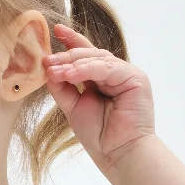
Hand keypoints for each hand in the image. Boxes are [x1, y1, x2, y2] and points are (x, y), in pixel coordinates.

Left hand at [43, 23, 157, 172]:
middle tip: (48, 61)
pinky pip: (109, 67)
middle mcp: (115, 74)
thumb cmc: (99, 136)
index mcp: (102, 79)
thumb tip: (48, 68)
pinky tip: (72, 74)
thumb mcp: (73, 107)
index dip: (71, 42)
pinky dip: (89, 69)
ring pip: (98, 58)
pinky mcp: (136, 78)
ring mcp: (127, 75)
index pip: (86, 55)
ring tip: (55, 70)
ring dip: (74, 63)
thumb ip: (62, 87)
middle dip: (67, 56)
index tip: (55, 31)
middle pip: (90, 54)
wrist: (117, 154)